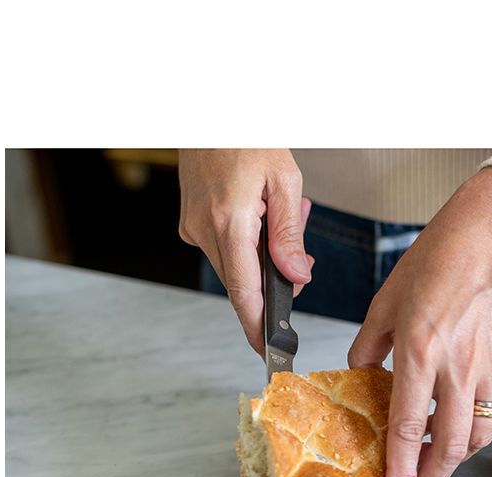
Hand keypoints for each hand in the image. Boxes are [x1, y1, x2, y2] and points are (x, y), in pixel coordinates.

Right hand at [178, 149, 313, 355]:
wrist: (207, 110)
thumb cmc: (248, 136)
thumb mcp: (285, 180)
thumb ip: (290, 235)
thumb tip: (298, 277)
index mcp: (230, 222)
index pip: (245, 294)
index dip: (258, 328)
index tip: (271, 352)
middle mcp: (205, 231)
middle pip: (243, 285)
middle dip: (276, 283)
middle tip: (301, 257)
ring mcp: (193, 228)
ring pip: (235, 268)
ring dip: (264, 260)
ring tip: (285, 219)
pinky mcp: (190, 223)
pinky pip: (225, 250)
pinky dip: (249, 245)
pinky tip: (262, 217)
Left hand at [348, 166, 491, 476]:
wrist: (490, 236)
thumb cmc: (435, 261)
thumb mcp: (385, 303)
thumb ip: (368, 348)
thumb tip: (361, 378)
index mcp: (420, 349)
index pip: (409, 427)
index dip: (402, 473)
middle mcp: (458, 365)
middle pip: (451, 446)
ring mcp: (488, 366)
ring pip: (478, 435)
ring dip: (454, 458)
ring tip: (433, 463)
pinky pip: (491, 408)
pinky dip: (471, 426)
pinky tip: (452, 421)